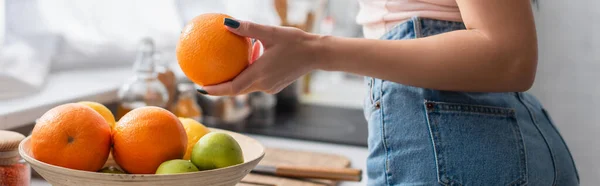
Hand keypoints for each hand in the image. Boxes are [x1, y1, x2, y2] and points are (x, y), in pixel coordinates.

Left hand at [199, 18, 321, 95]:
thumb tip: (225, 23)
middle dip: (220, 88)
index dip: (216, 91)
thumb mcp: (270, 32)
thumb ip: (247, 29)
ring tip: (223, 70)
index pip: (232, 88)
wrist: (317, 54)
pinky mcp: (276, 85)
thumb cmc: (296, 41)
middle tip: (204, 83)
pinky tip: (248, 60)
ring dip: (236, 79)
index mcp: (260, 74)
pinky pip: (257, 81)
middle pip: (237, 90)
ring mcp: (271, 87)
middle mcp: (264, 85)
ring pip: (247, 86)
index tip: (200, 89)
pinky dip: (249, 74)